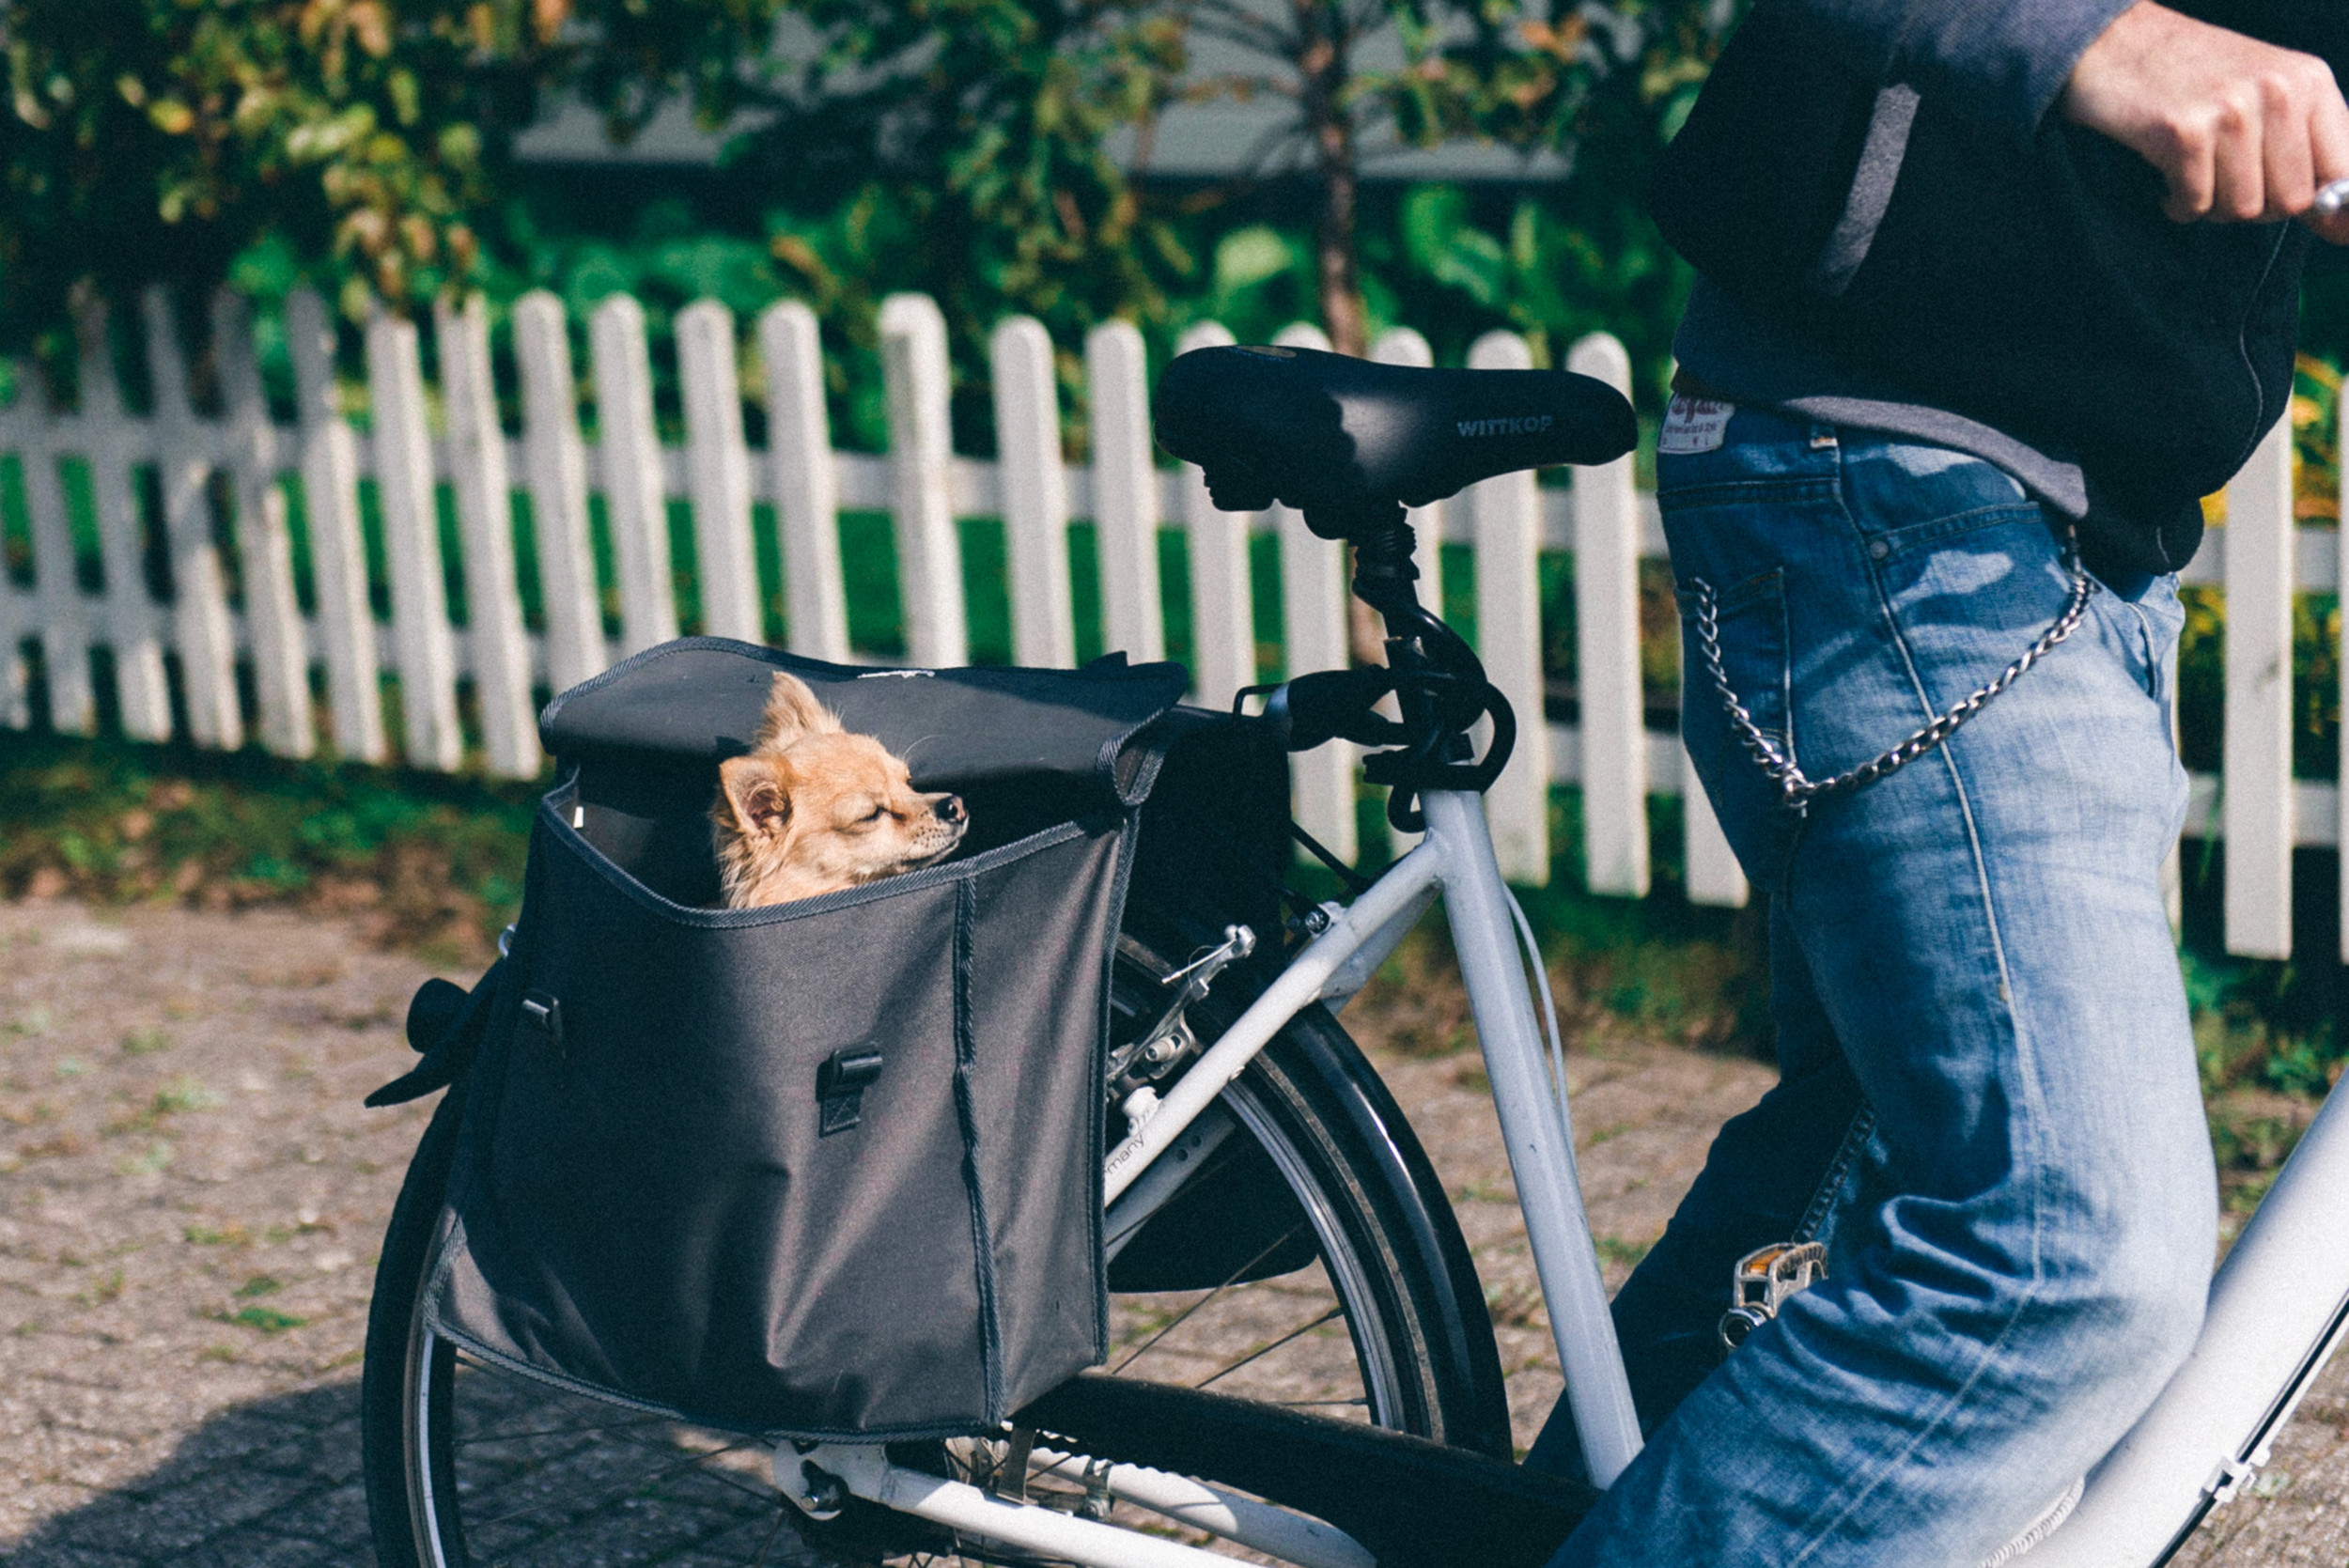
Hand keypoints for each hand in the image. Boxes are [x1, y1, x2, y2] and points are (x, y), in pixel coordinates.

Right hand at [2061, 0, 2348, 243]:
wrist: (2118, 45)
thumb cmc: (2192, 76)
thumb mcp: (2266, 93)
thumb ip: (2305, 148)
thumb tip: (2341, 225)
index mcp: (2309, 81)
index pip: (2343, 171)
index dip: (2333, 211)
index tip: (2328, 230)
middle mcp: (2278, 91)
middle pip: (2291, 201)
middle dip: (2257, 207)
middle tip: (2228, 186)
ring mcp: (2231, 111)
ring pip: (2241, 208)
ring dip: (2213, 207)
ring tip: (2196, 177)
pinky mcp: (2184, 132)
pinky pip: (2195, 205)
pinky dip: (2178, 205)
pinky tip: (2168, 180)